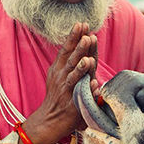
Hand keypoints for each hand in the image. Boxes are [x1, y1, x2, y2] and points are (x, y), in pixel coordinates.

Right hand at [25, 22, 98, 143]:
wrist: (49, 119)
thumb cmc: (59, 94)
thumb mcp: (61, 73)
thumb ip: (73, 58)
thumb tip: (87, 38)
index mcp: (59, 67)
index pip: (67, 49)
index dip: (74, 37)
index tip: (82, 24)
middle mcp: (61, 76)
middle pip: (71, 59)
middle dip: (79, 47)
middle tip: (87, 35)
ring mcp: (66, 90)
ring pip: (74, 76)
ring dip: (82, 67)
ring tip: (88, 60)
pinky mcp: (72, 103)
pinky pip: (81, 96)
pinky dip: (88, 90)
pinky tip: (94, 84)